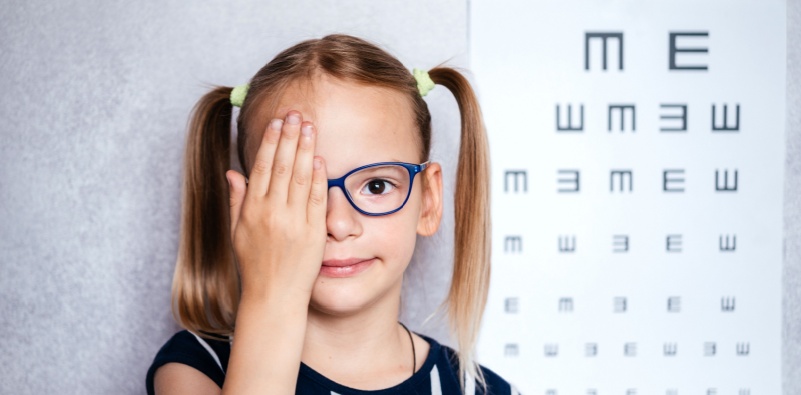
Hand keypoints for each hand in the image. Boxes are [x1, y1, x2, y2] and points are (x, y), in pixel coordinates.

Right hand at [226, 111, 327, 301]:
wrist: (273, 297)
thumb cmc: (254, 265)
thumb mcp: (237, 232)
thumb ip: (236, 200)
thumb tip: (233, 172)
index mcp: (252, 210)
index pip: (263, 168)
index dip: (271, 142)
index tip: (276, 122)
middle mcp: (272, 213)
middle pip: (283, 166)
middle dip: (290, 137)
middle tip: (296, 114)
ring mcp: (294, 222)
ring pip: (301, 178)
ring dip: (306, 149)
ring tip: (310, 127)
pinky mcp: (313, 232)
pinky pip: (317, 199)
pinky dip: (319, 178)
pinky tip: (321, 159)